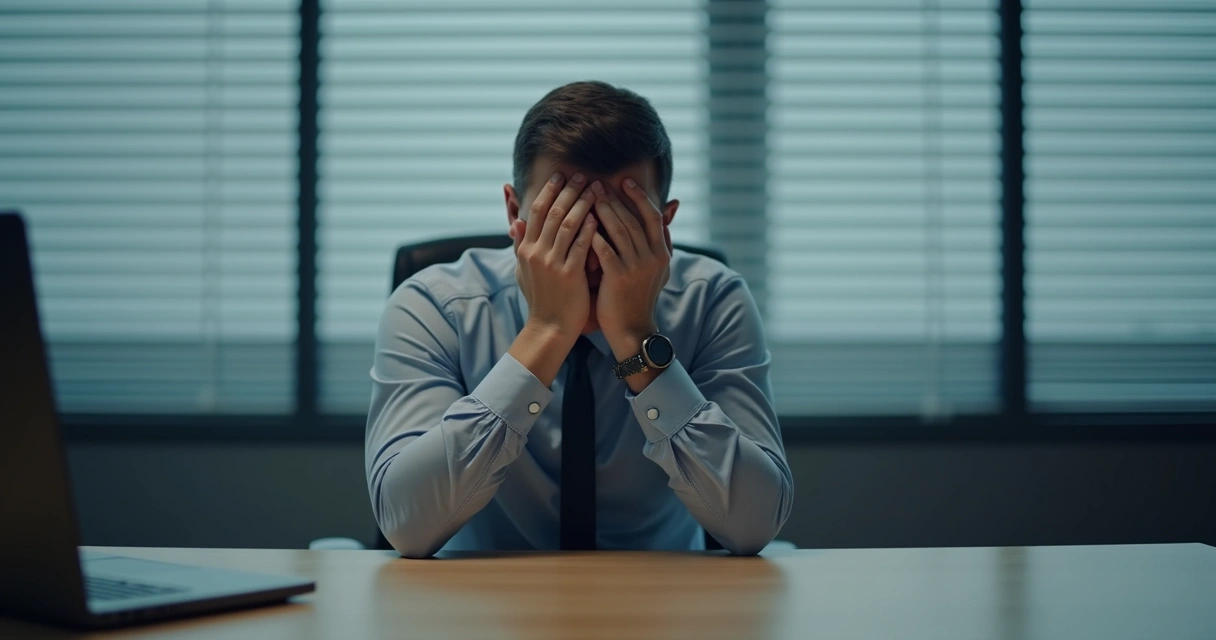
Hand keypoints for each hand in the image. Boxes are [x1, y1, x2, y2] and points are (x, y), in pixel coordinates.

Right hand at [511, 171, 598, 341]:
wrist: (549, 327)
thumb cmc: (541, 298)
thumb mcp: (524, 270)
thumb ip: (521, 245)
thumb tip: (515, 222)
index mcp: (526, 249)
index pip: (536, 211)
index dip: (549, 191)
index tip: (561, 175)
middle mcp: (536, 253)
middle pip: (552, 212)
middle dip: (568, 191)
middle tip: (582, 175)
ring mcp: (552, 263)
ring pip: (567, 224)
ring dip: (582, 204)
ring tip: (595, 189)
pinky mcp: (569, 274)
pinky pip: (581, 245)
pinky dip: (590, 228)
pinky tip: (600, 216)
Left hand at [588, 178, 672, 361]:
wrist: (632, 330)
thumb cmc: (639, 297)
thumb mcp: (658, 270)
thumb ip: (663, 242)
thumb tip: (670, 214)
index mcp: (662, 253)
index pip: (652, 216)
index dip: (639, 196)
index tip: (625, 181)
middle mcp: (652, 258)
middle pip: (632, 219)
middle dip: (614, 199)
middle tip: (597, 183)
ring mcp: (636, 268)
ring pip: (619, 230)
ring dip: (603, 210)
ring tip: (588, 196)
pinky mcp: (619, 278)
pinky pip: (605, 250)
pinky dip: (594, 234)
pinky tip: (582, 223)